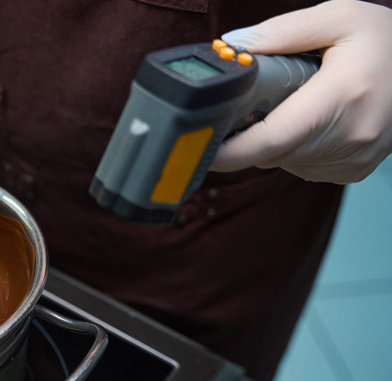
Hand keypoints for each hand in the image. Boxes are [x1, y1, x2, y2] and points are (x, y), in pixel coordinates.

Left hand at [212, 0, 391, 183]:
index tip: (200, 144)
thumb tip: (234, 45)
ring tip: (292, 103)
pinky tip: (308, 120)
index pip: (270, 139)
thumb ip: (282, 31)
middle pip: (269, 152)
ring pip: (282, 161)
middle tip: (249, 102)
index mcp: (341, 98)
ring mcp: (353, 159)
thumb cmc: (390, 41)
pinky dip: (293, 147)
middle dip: (247, 132)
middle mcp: (350, 136)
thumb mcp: (340, 17)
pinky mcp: (352, 171)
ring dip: (272, 139)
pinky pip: (301, 166)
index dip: (228, 149)